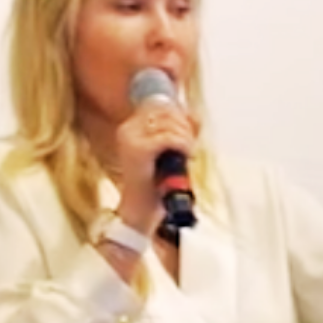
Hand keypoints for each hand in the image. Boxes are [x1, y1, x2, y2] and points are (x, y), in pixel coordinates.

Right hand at [112, 98, 199, 230]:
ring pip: (170, 123)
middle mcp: (127, 130)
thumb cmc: (155, 188)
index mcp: (130, 128)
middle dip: (185, 126)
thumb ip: (179, 133)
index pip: (160, 106)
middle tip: (190, 146)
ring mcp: (131, 140)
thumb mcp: (168, 155)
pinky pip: (170, 138)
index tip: (190, 133)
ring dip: (186, 137)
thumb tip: (195, 115)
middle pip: (166, 111)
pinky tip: (187, 156)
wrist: (140, 216)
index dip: (180, 115)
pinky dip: (184, 145)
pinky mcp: (139, 151)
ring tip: (188, 154)